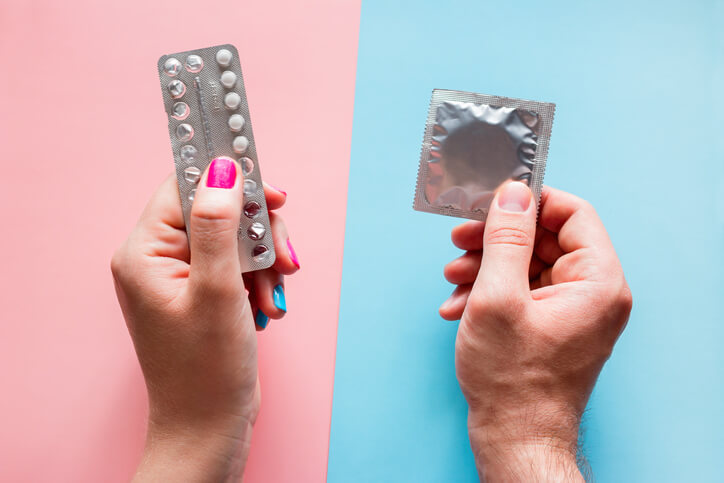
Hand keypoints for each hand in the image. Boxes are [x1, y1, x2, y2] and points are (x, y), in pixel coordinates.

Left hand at [111, 157, 299, 481]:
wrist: (209, 427)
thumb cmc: (205, 369)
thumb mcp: (217, 290)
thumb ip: (218, 224)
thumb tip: (222, 167)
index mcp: (145, 252)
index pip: (188, 187)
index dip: (233, 184)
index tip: (274, 195)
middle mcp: (159, 260)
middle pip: (218, 211)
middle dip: (258, 235)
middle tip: (283, 260)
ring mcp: (182, 278)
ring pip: (235, 238)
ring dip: (264, 263)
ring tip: (272, 299)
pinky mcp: (203, 293)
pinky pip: (238, 265)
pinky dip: (260, 280)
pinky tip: (267, 307)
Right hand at [440, 182, 631, 481]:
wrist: (514, 439)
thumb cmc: (512, 380)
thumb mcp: (498, 297)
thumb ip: (506, 239)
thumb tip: (513, 193)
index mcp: (597, 282)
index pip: (573, 213)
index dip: (530, 201)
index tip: (492, 202)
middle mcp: (593, 294)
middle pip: (545, 239)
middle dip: (496, 240)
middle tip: (460, 241)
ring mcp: (573, 312)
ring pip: (528, 265)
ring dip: (486, 267)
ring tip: (453, 280)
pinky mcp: (552, 326)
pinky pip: (523, 292)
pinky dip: (490, 293)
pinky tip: (459, 307)